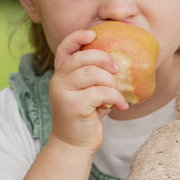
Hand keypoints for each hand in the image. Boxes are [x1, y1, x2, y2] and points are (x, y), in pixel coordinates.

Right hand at [49, 29, 128, 150]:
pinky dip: (115, 97)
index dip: (77, 37)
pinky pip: (100, 92)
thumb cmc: (85, 117)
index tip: (92, 34)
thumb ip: (95, 78)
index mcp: (61, 75)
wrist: (74, 145)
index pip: (64, 49)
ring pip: (91, 74)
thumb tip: (118, 62)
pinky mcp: (74, 106)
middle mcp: (58, 81)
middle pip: (81, 58)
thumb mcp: (88, 93)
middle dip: (103, 58)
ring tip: (117, 93)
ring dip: (110, 82)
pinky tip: (121, 106)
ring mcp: (64, 93)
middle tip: (117, 69)